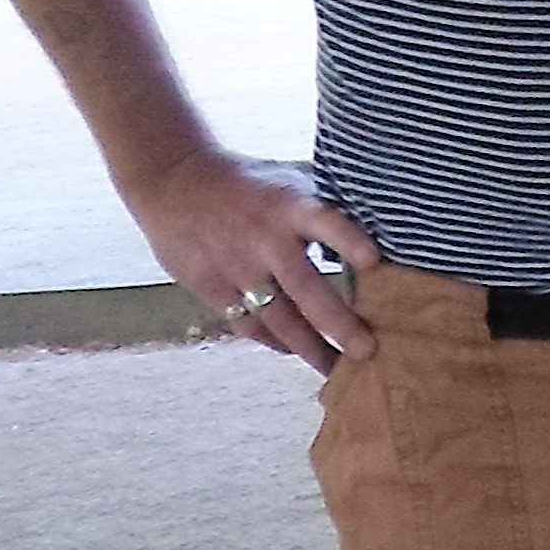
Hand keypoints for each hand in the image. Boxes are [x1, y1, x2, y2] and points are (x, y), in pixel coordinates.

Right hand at [126, 149, 373, 371]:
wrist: (171, 179)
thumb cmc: (246, 182)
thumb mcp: (287, 179)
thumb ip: (322, 209)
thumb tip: (379, 229)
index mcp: (287, 206)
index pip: (323, 221)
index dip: (347, 239)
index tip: (373, 260)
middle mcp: (263, 240)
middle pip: (305, 289)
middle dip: (339, 323)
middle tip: (367, 351)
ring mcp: (236, 268)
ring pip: (277, 319)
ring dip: (309, 348)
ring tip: (336, 370)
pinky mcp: (211, 287)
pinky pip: (248, 324)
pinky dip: (273, 341)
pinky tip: (294, 351)